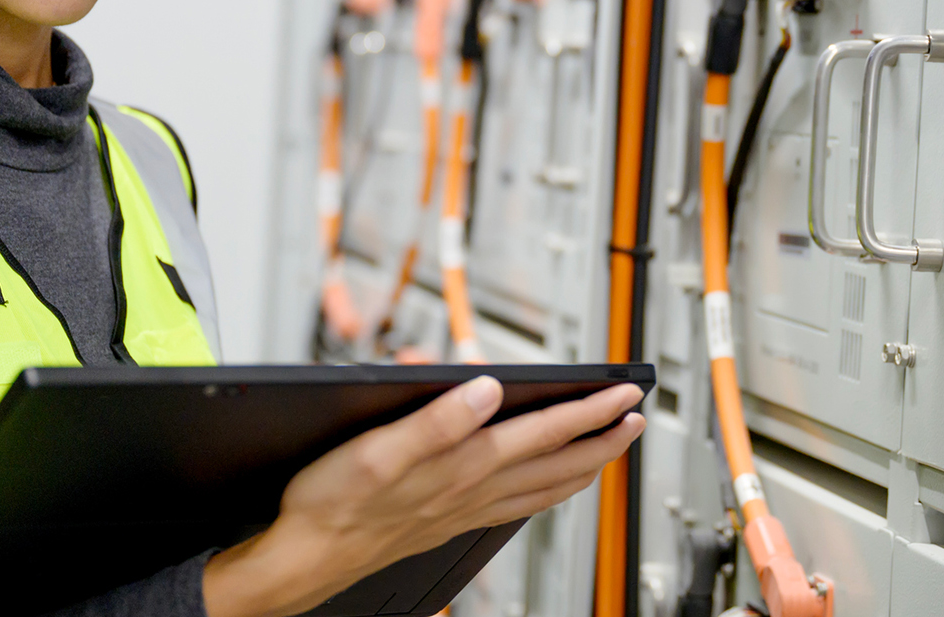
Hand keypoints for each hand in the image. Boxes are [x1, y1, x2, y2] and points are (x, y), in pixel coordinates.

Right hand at [201, 376, 645, 616]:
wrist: (307, 556)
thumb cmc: (334, 503)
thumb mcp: (377, 447)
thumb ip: (437, 418)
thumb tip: (485, 387)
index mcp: (464, 464)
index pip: (545, 431)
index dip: (590, 409)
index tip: (625, 390)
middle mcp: (474, 490)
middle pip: (559, 463)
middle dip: (604, 438)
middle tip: (636, 416)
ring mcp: (466, 510)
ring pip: (545, 488)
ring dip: (584, 465)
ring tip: (608, 449)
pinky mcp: (451, 521)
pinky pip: (519, 506)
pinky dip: (547, 491)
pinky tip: (545, 488)